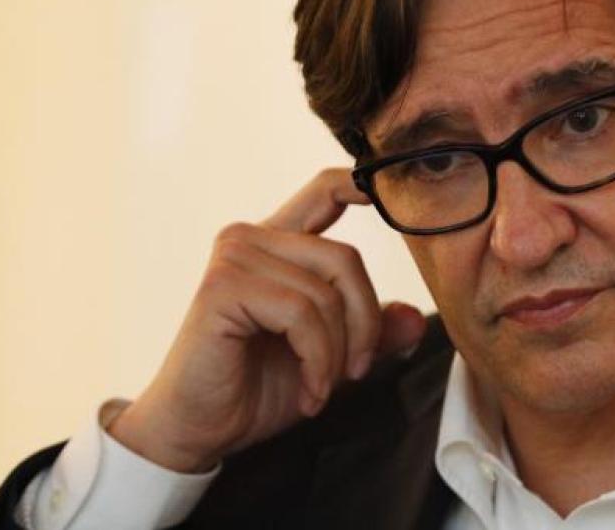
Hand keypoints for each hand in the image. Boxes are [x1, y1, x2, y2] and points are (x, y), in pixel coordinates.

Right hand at [108, 168, 425, 472]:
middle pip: (346, 258)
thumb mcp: (330, 358)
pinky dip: (317, 360)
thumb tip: (416, 318)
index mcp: (278, 243)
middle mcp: (252, 239)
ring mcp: (234, 257)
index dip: (360, 183)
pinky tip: (310, 391)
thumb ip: (371, 333)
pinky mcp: (222, 286)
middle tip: (355, 372)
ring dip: (337, 353)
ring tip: (322, 388)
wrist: (198, 430)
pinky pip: (301, 313)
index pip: (324, 192)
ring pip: (326, 292)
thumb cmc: (256, 388)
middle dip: (363, 324)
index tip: (386, 193)